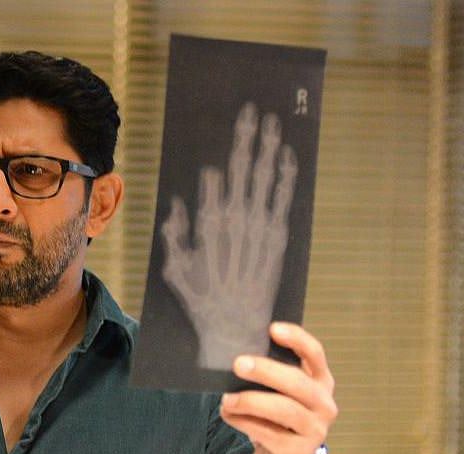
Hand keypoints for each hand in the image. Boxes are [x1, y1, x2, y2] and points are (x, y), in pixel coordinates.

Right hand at [161, 102, 296, 369]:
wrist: (234, 331)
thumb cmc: (201, 301)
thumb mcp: (175, 270)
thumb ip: (175, 236)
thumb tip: (178, 206)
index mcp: (208, 226)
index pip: (217, 178)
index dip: (225, 150)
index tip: (230, 124)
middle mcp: (235, 223)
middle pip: (243, 170)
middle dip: (248, 139)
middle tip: (253, 111)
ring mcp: (259, 231)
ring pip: (265, 180)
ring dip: (269, 150)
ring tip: (274, 123)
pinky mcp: (277, 241)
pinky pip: (282, 202)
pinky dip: (285, 178)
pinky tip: (288, 157)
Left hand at [219, 323, 335, 453]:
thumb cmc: (279, 420)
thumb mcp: (280, 394)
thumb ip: (270, 376)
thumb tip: (239, 357)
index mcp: (321, 381)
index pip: (315, 353)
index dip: (296, 339)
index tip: (272, 328)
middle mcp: (324, 403)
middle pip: (297, 382)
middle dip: (266, 370)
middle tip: (238, 364)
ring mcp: (315, 430)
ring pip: (283, 409)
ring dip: (250, 401)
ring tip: (226, 399)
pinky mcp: (298, 452)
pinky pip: (268, 432)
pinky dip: (243, 422)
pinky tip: (228, 414)